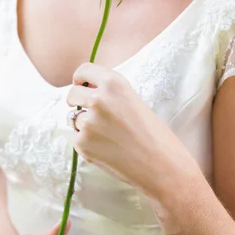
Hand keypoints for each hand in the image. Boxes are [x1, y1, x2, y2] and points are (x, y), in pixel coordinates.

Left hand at [66, 62, 173, 192]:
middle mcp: (98, 98)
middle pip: (73, 93)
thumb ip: (109, 92)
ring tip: (110, 136)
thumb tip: (85, 90)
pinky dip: (87, 143)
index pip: (84, 70)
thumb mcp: (131, 99)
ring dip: (86, 125)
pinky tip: (107, 148)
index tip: (81, 84)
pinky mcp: (82, 143)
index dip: (81, 78)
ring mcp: (88, 121)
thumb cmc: (152, 132)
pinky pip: (77, 138)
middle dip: (77, 101)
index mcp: (113, 83)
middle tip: (90, 111)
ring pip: (75, 118)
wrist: (160, 163)